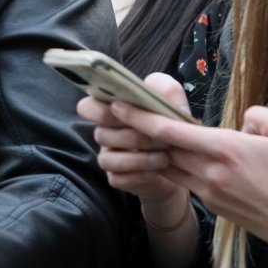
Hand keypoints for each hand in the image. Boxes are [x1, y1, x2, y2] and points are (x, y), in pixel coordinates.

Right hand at [78, 73, 192, 224]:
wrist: (181, 160)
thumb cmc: (169, 123)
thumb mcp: (172, 99)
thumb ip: (165, 89)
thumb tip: (161, 100)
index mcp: (110, 110)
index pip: (86, 107)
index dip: (98, 109)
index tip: (122, 108)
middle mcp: (105, 133)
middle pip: (101, 134)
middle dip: (132, 136)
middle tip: (160, 137)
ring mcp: (109, 157)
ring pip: (107, 159)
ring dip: (138, 158)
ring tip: (164, 156)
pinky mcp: (118, 178)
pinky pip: (118, 179)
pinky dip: (139, 175)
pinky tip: (158, 170)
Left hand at [112, 101, 267, 267]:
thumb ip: (260, 115)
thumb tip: (240, 120)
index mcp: (225, 149)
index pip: (169, 131)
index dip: (139, 116)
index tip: (117, 104)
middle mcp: (210, 172)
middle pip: (161, 148)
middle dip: (137, 131)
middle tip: (118, 113)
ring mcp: (209, 192)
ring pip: (169, 167)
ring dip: (153, 152)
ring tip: (138, 133)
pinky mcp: (214, 206)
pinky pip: (185, 181)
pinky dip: (174, 168)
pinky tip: (174, 156)